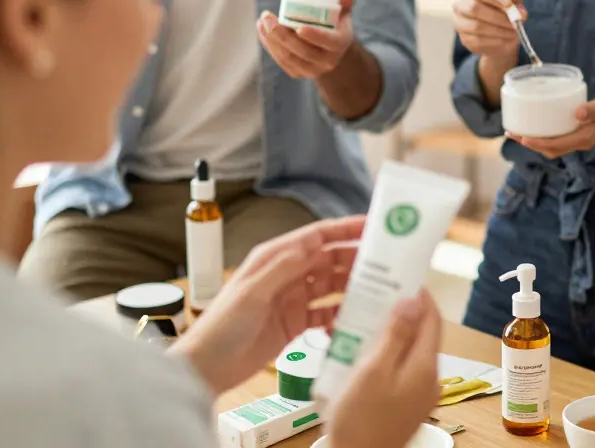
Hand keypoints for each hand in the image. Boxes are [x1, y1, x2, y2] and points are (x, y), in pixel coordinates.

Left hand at [170, 216, 364, 395]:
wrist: (207, 368)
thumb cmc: (222, 326)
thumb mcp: (251, 293)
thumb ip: (282, 268)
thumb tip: (313, 246)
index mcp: (274, 258)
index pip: (317, 236)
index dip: (345, 229)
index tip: (373, 226)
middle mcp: (286, 274)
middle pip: (329, 259)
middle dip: (356, 258)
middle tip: (387, 262)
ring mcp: (293, 299)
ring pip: (331, 285)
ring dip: (353, 286)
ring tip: (380, 289)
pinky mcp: (296, 323)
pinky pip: (326, 314)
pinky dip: (342, 315)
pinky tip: (357, 318)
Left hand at [258, 0, 355, 78]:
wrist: (331, 51)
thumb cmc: (335, 25)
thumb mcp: (343, 12)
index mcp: (339, 44)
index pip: (328, 41)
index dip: (315, 36)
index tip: (299, 27)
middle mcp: (327, 61)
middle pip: (302, 50)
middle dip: (282, 34)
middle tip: (267, 16)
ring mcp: (312, 70)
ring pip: (288, 57)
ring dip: (271, 40)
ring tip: (262, 21)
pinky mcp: (297, 73)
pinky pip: (281, 61)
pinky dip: (270, 46)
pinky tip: (262, 32)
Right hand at [329, 292, 442, 447]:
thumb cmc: (361, 420)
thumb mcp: (372, 371)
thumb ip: (395, 335)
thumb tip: (414, 301)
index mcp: (425, 367)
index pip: (433, 320)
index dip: (421, 296)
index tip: (404, 277)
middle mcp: (430, 379)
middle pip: (423, 335)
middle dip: (404, 314)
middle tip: (380, 297)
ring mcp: (421, 394)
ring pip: (411, 352)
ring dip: (394, 334)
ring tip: (369, 322)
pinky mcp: (408, 404)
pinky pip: (403, 369)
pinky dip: (389, 355)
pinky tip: (366, 354)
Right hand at [454, 0, 526, 65]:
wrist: (500, 34)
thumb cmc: (502, 11)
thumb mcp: (510, 0)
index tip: (509, 3)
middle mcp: (460, 6)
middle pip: (474, 8)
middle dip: (497, 16)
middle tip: (514, 22)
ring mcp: (460, 24)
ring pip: (476, 27)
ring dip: (499, 30)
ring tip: (514, 32)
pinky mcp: (465, 40)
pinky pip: (479, 41)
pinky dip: (496, 40)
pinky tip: (507, 39)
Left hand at [508, 84, 594, 158]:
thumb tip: (577, 114)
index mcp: (586, 136)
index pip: (557, 145)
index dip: (537, 143)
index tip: (521, 137)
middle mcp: (582, 141)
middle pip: (550, 149)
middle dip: (530, 144)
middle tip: (511, 132)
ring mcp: (581, 138)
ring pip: (553, 146)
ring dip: (534, 141)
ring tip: (517, 130)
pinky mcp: (580, 132)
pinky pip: (558, 138)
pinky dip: (544, 135)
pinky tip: (535, 125)